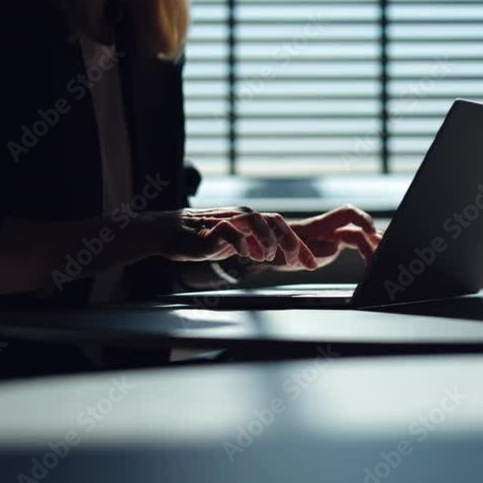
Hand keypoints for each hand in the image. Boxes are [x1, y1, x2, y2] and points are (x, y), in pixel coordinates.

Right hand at [158, 207, 319, 269]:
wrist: (169, 232)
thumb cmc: (203, 239)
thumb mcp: (236, 246)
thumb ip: (257, 249)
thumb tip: (280, 259)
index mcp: (251, 222)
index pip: (282, 229)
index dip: (300, 246)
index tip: (312, 264)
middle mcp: (243, 217)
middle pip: (275, 221)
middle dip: (291, 241)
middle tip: (300, 261)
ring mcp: (227, 219)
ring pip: (256, 220)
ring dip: (268, 240)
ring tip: (269, 258)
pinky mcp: (210, 228)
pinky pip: (230, 230)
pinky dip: (242, 242)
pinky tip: (246, 254)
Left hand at [265, 205, 381, 271]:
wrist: (269, 247)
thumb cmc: (276, 248)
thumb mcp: (288, 252)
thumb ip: (308, 250)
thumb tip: (330, 250)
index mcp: (321, 225)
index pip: (348, 215)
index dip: (362, 222)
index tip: (370, 235)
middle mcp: (331, 227)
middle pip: (360, 227)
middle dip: (375, 237)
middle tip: (386, 252)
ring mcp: (335, 235)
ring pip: (362, 236)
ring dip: (374, 245)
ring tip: (384, 259)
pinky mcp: (335, 244)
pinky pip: (357, 244)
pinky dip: (367, 252)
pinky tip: (374, 263)